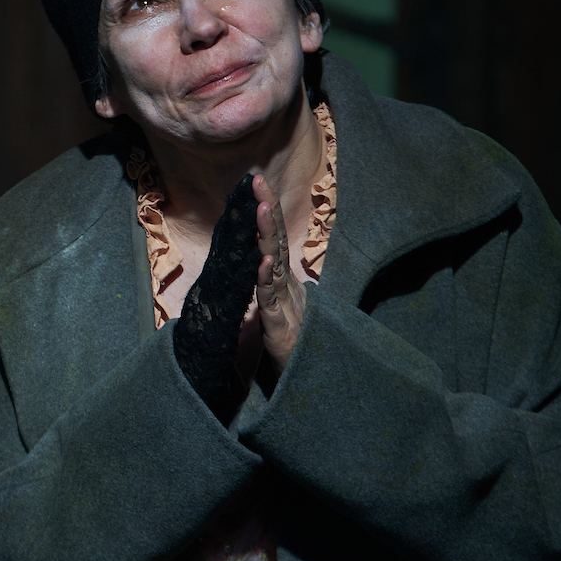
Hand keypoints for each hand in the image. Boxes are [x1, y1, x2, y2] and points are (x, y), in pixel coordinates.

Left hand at [236, 171, 304, 376]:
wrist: (304, 380)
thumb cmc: (291, 344)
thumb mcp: (277, 307)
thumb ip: (271, 285)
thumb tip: (264, 260)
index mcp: (282, 280)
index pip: (272, 239)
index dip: (265, 209)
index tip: (256, 181)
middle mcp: (285, 286)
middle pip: (275, 242)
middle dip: (266, 208)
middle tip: (258, 180)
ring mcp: (284, 304)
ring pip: (273, 265)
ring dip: (268, 236)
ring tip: (261, 208)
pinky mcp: (279, 327)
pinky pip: (271, 300)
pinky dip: (267, 280)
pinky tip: (263, 261)